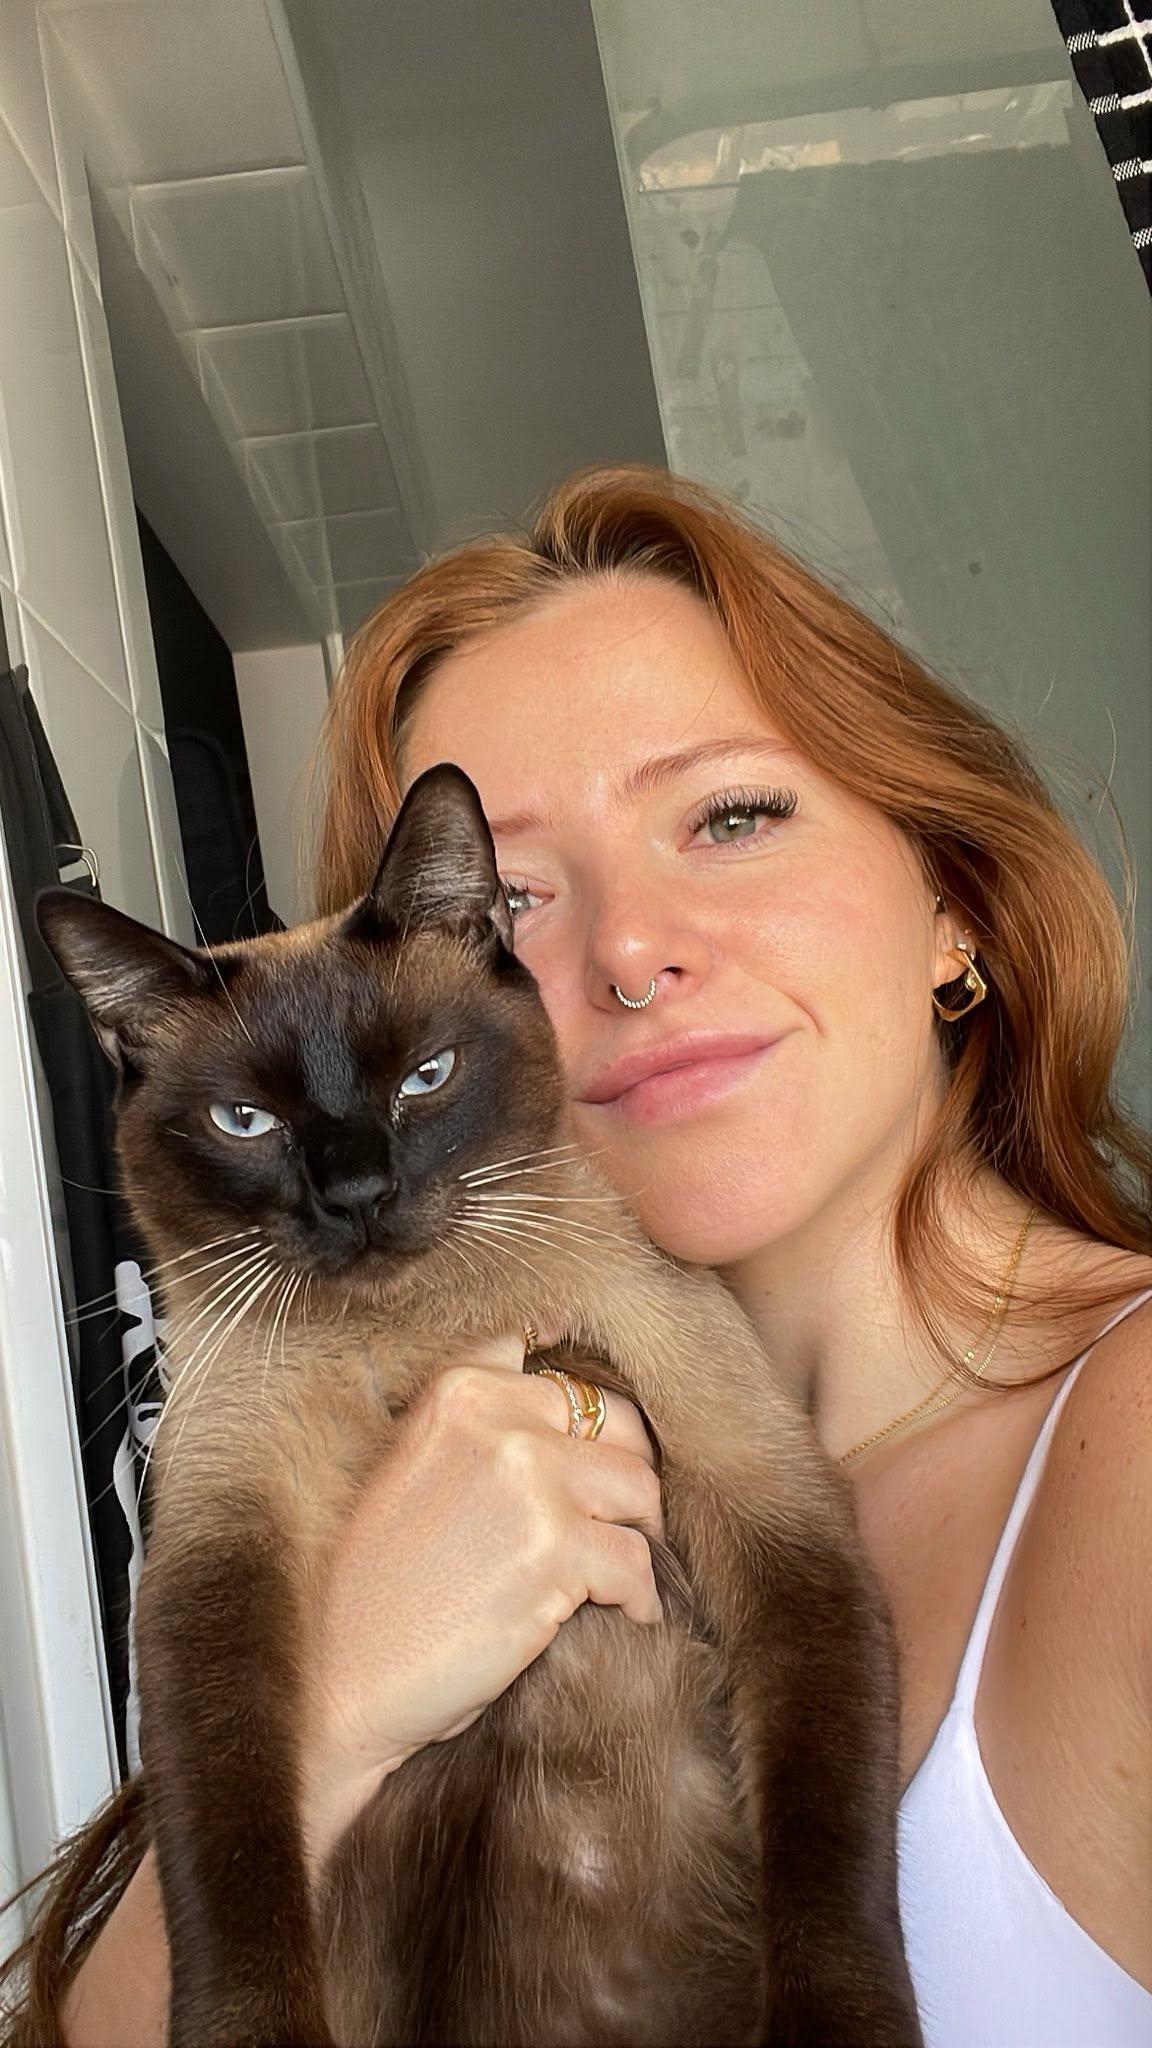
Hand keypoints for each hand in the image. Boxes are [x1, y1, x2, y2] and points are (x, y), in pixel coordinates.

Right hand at [302, 1333, 661, 1865]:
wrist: (336, 1679)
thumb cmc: (375, 1587)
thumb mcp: (412, 1469)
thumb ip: (480, 1430)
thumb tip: (572, 1418)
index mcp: (458, 1392)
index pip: (562, 1380)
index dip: (584, 1428)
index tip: (588, 1469)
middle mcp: (497, 1421)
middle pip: (618, 1425)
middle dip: (626, 1477)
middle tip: (619, 1525)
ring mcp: (531, 1483)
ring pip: (640, 1490)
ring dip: (638, 1535)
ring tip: (618, 1574)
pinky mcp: (557, 1553)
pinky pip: (638, 1563)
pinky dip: (640, 1597)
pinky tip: (622, 1616)